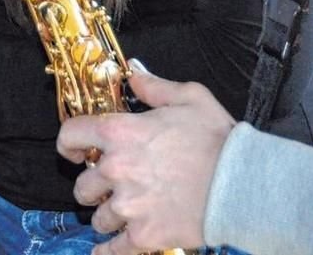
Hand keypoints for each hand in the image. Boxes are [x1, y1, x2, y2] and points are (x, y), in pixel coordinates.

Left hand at [59, 64, 233, 254]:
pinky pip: (113, 251)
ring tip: (126, 211)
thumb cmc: (217, 140)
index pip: (71, 135)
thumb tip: (134, 75)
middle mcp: (116, 170)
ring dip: (109, 215)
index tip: (75, 150)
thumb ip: (155, 87)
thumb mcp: (190, 98)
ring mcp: (128, 206)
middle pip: (83, 185)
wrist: (242, 184)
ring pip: (99, 218)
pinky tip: (105, 252)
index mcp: (120, 133)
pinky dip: (107, 252)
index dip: (70, 143)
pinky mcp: (144, 236)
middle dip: (95, 186)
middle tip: (111, 186)